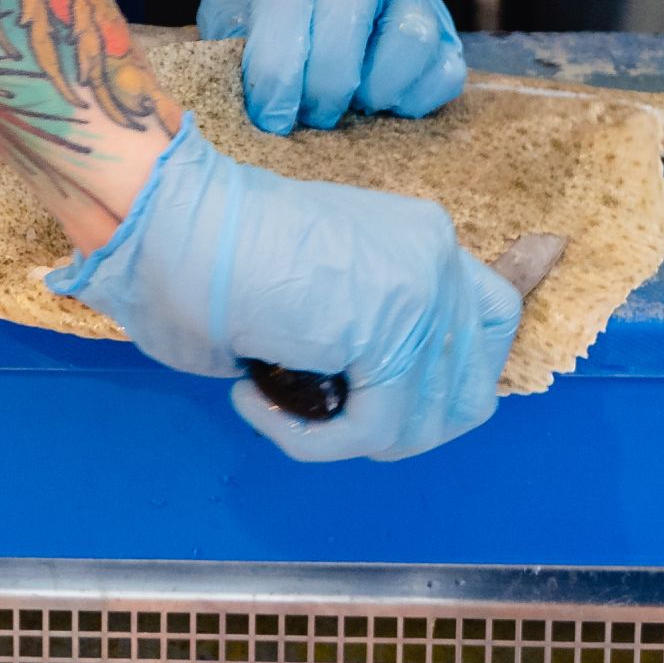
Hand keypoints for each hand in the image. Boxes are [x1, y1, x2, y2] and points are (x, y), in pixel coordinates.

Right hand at [44, 117, 518, 461]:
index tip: (384, 406)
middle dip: (399, 425)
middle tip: (325, 413)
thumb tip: (400, 400)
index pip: (492, 323)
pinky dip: (307, 439)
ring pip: (421, 423)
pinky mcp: (389, 330)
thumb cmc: (212, 257)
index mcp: (424, 240)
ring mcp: (421, 290)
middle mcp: (438, 256)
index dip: (451, 381)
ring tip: (272, 399)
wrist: (171, 223)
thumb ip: (372, 326)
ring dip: (343, 436)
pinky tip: (254, 399)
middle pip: (472, 391)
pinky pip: (370, 431)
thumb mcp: (323, 285)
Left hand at [197, 0, 465, 131]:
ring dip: (376, 91)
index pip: (286, 4)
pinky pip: (446, 67)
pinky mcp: (439, 20)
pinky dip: (418, 98)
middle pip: (348, 24)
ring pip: (410, 41)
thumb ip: (232, 41)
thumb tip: (238, 106)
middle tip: (305, 117)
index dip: (275, 71)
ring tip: (350, 107)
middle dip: (321, 89)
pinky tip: (386, 106)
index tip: (268, 116)